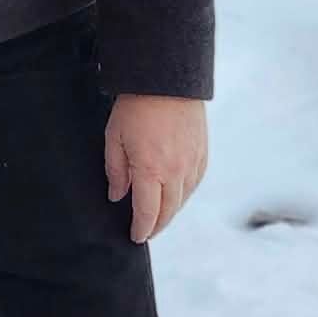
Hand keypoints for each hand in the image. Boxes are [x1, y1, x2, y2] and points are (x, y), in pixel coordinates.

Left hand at [103, 95, 207, 243]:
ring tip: (159, 216)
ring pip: (183, 200)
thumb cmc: (136, 106)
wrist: (166, 79)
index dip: (141, 229)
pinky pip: (194, 183)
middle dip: (157, 225)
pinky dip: (184, 194)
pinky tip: (176, 195)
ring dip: (171, 212)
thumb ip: (116, 171)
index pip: (148, 213)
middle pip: (168, 211)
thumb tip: (118, 196)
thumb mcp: (114, 138)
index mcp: (151, 170)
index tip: (135, 237)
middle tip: (146, 231)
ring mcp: (192, 163)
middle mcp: (176, 171)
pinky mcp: (202, 153)